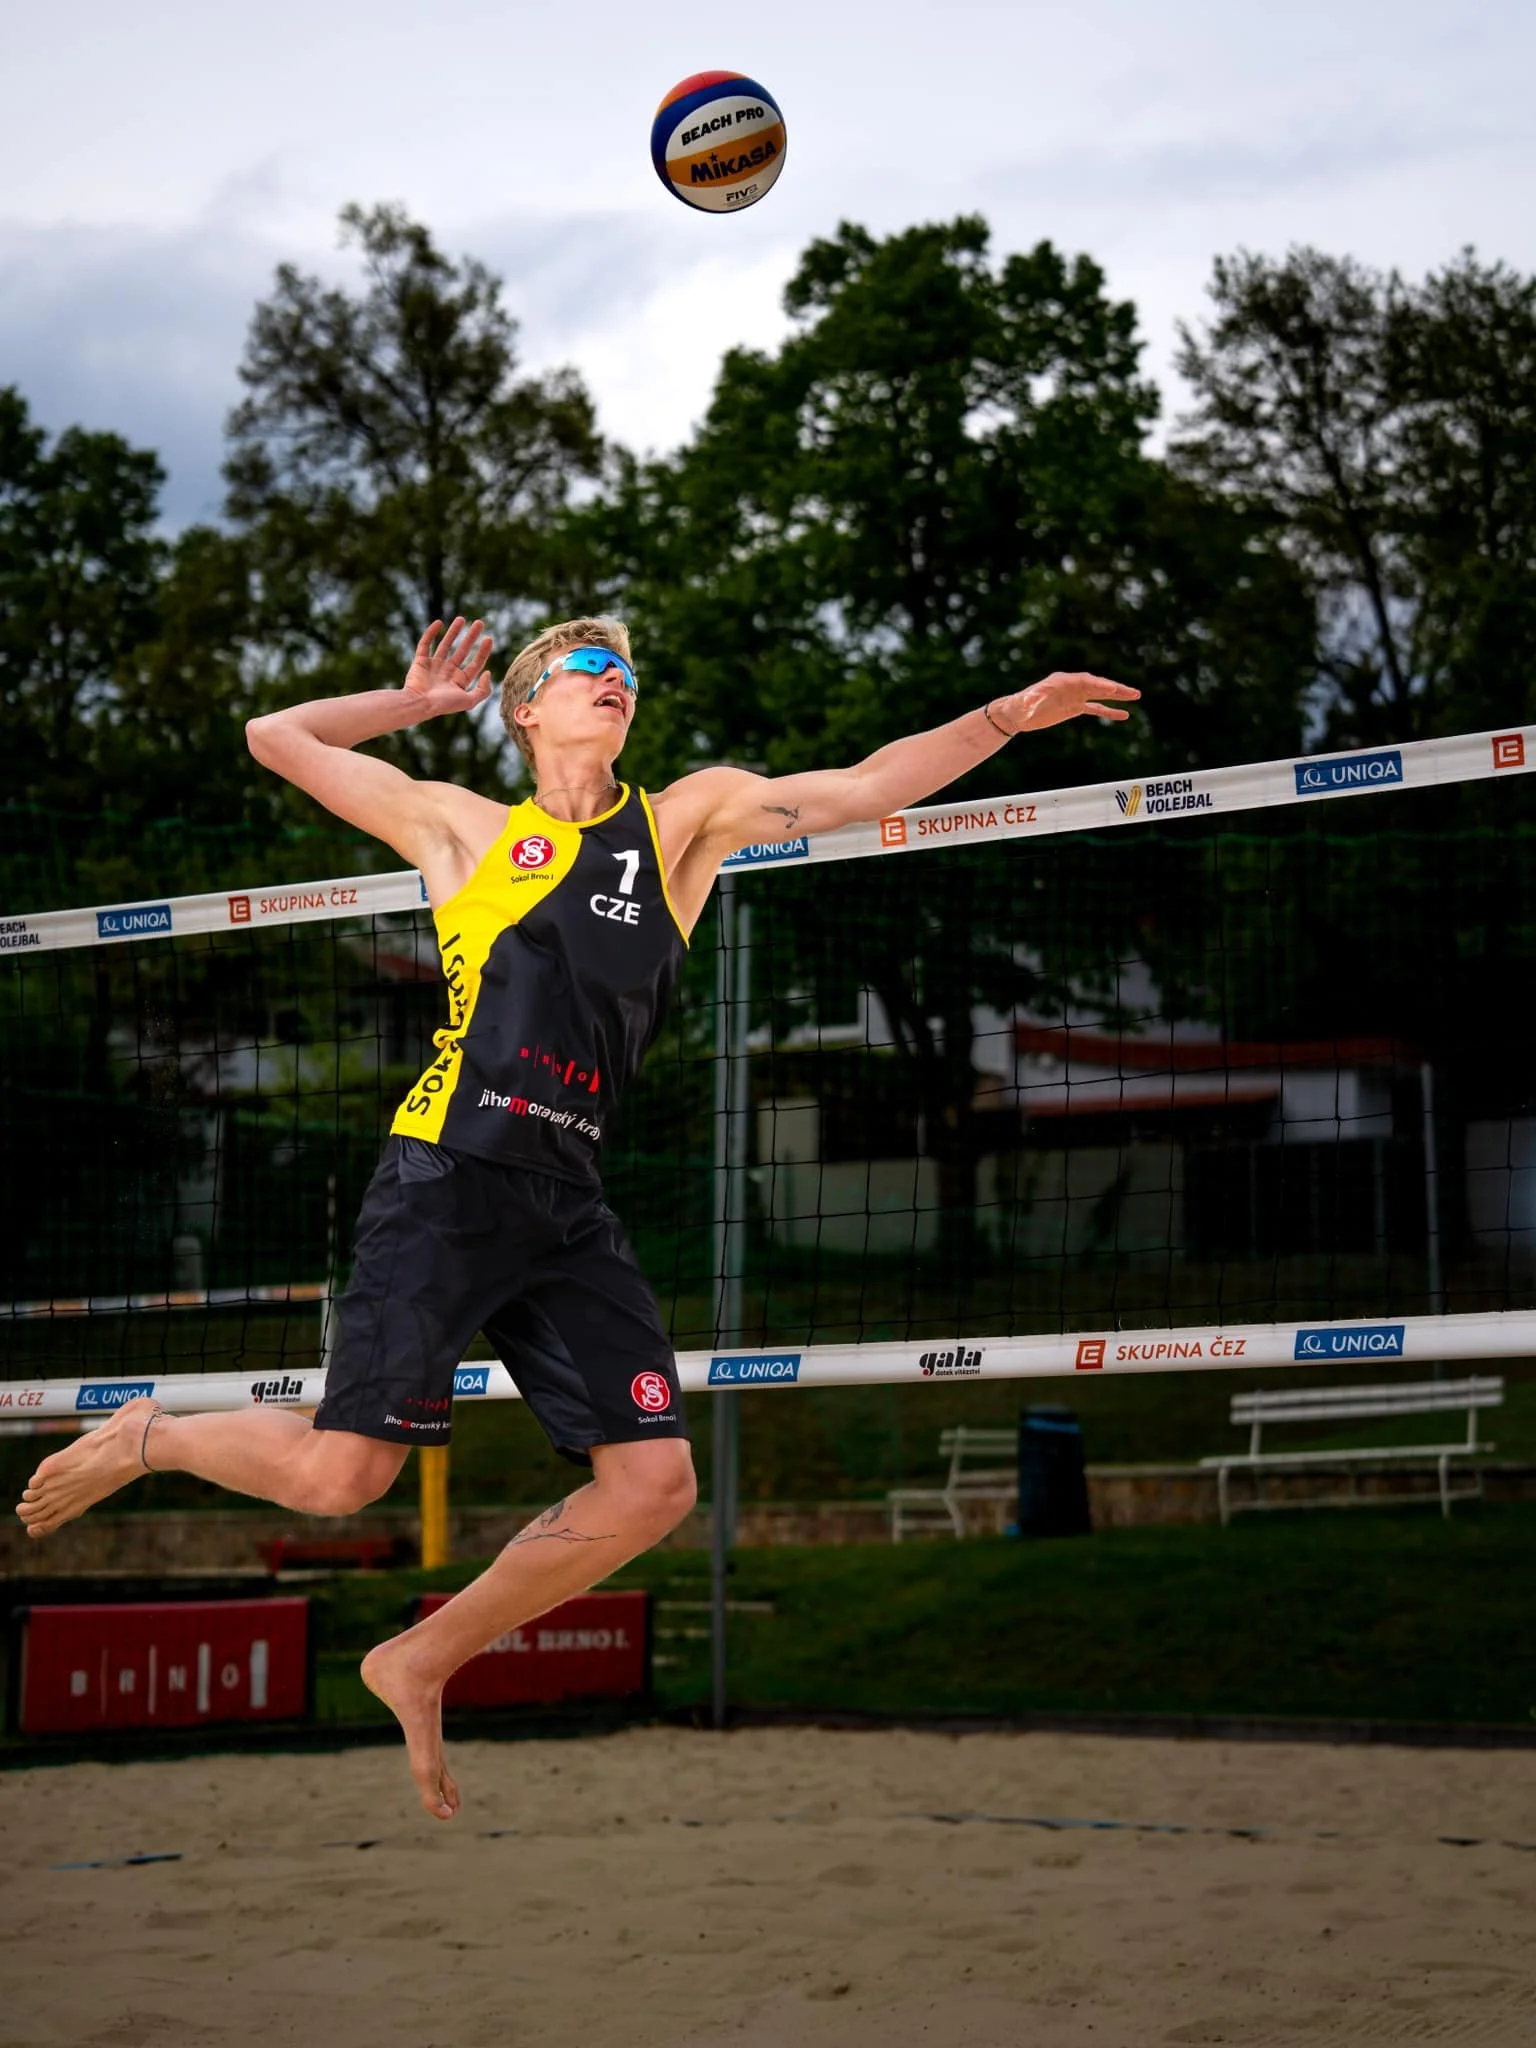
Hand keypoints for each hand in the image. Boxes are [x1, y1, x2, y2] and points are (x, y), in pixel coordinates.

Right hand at [402, 617, 495, 715]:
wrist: (419, 703)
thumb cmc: (443, 705)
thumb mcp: (469, 701)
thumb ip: (483, 690)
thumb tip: (488, 672)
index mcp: (459, 682)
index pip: (475, 664)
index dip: (483, 652)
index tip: (489, 638)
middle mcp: (448, 673)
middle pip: (463, 651)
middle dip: (471, 637)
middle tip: (480, 623)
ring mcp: (434, 666)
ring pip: (446, 645)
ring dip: (454, 632)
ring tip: (462, 619)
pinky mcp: (420, 662)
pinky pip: (425, 644)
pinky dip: (431, 633)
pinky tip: (439, 623)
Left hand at [990, 672, 1139, 733]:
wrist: (1017, 714)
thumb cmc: (1019, 707)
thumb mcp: (1024, 704)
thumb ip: (1030, 700)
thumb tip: (1030, 700)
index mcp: (1062, 681)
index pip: (1086, 681)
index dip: (1099, 685)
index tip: (1113, 689)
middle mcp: (1071, 686)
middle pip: (1097, 685)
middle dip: (1115, 688)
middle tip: (1133, 692)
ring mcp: (1075, 696)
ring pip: (1100, 695)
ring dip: (1117, 696)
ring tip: (1136, 697)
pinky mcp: (1075, 707)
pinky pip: (1096, 708)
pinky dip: (1109, 711)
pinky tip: (1124, 715)